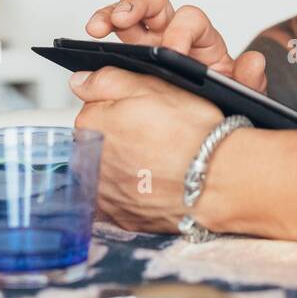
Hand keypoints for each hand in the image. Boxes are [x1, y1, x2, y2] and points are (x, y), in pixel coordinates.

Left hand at [70, 66, 223, 233]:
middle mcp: (90, 161)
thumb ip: (107, 80)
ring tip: (158, 161)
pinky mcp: (122, 217)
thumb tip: (79, 82)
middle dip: (120, 138)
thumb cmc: (189, 133)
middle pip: (99, 142)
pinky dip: (136, 192)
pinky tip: (157, 183)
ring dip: (126, 166)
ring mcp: (105, 193)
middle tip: (154, 136)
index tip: (141, 113)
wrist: (217, 179)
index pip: (92, 110)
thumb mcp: (150, 85)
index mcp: (91, 124)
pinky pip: (123, 200)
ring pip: (110, 172)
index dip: (120, 108)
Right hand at [84, 0, 267, 90]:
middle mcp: (173, 34)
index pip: (190, 19)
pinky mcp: (128, 58)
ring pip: (128, 14)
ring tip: (96, 27)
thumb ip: (249, 81)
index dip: (180, 30)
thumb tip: (254, 62)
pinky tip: (87, 43)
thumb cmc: (222, 105)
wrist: (204, 132)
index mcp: (201, 41)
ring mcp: (148, 43)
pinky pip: (112, 37)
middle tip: (123, 18)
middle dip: (138, 5)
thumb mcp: (240, 98)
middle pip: (155, 3)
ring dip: (111, 13)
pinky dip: (100, 32)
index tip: (172, 51)